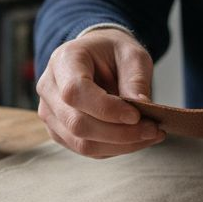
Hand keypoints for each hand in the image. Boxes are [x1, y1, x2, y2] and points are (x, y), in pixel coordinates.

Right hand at [36, 27, 164, 157]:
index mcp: (64, 60)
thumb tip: (143, 108)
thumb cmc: (113, 52)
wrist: (97, 57)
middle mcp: (49, 87)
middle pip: (77, 123)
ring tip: (150, 135)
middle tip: (153, 129)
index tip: (136, 115)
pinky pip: (86, 149)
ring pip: (81, 143)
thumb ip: (136, 80)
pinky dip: (115, 149)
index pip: (75, 92)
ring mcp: (49, 113)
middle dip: (119, 133)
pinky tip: (136, 139)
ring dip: (120, 145)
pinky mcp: (59, 131)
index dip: (106, 109)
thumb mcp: (132, 55)